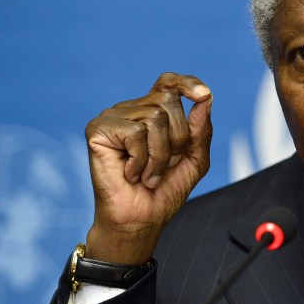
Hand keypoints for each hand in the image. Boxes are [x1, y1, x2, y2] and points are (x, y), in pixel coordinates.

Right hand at [83, 72, 212, 263]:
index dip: (187, 82)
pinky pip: (135, 133)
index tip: (204, 94)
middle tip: (164, 165)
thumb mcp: (195, 160)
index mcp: (153, 111)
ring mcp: (113, 117)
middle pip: (168, 101)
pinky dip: (141, 160)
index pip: (169, 82)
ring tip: (148, 174)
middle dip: (178, 138)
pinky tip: (131, 173)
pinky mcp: (98, 129)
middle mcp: (132, 109)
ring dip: (159, 155)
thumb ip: (201, 130)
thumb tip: (205, 99)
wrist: (140, 220)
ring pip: (154, 117)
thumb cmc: (164, 191)